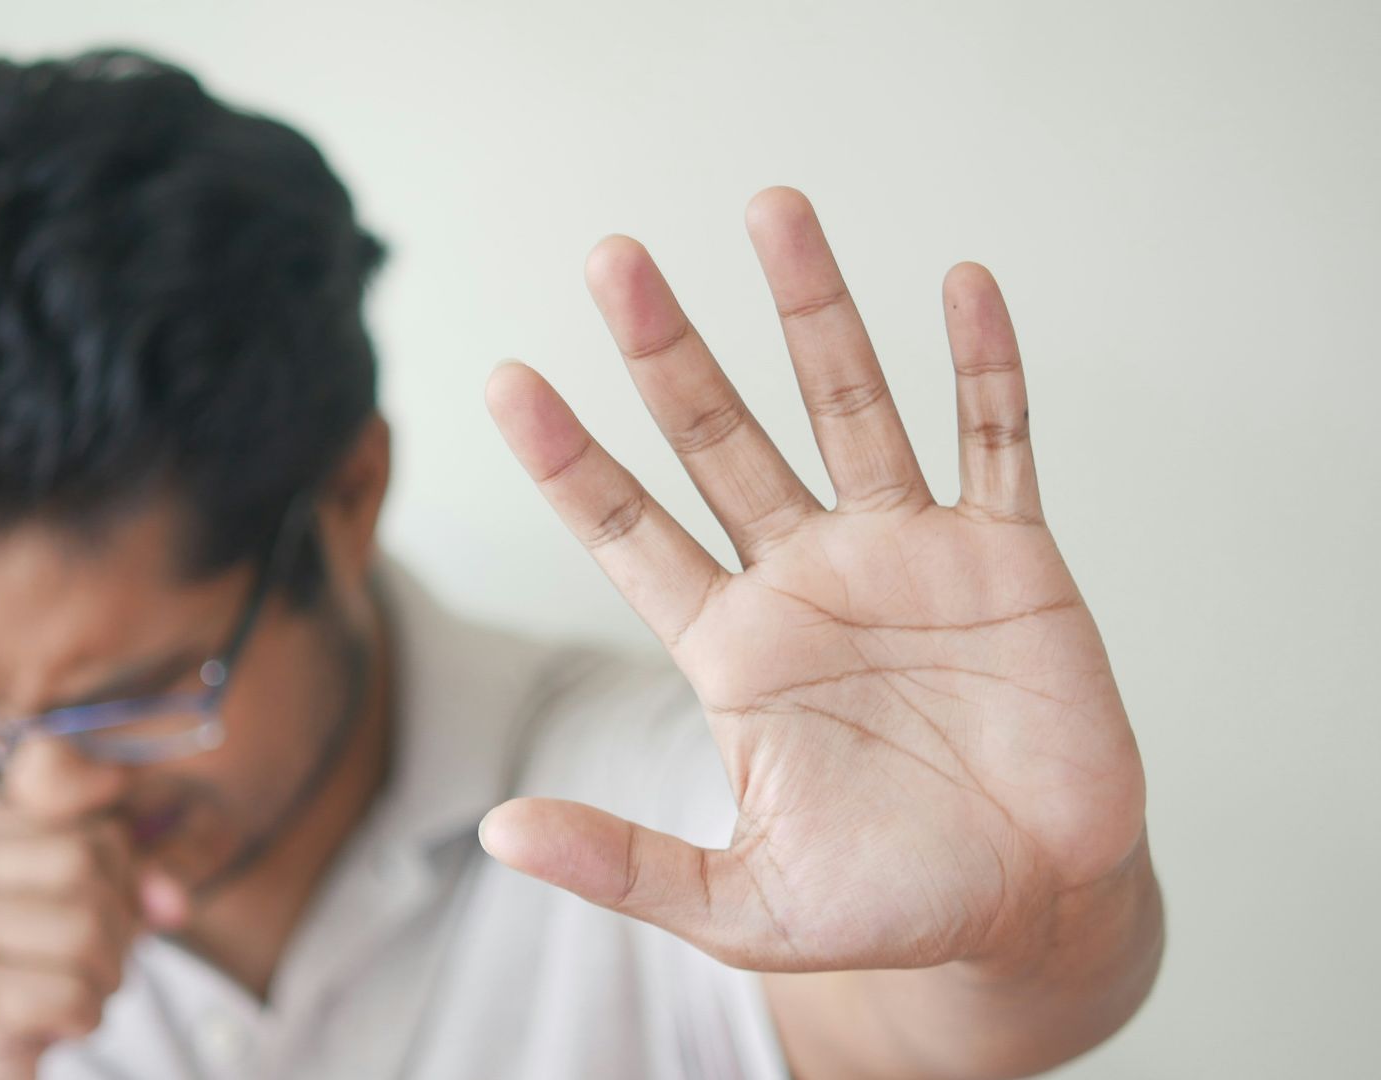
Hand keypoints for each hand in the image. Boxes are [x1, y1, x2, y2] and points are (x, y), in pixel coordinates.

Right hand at [0, 800, 180, 1079]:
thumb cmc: (15, 977)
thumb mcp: (68, 905)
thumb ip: (129, 881)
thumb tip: (174, 902)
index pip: (92, 832)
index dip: (124, 886)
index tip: (106, 922)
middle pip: (85, 867)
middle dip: (116, 930)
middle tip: (95, 969)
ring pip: (83, 929)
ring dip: (104, 979)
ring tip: (74, 995)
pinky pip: (71, 994)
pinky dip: (85, 1017)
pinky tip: (54, 1024)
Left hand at [480, 187, 1146, 975]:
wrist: (1031, 910)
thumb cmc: (885, 906)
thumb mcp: (740, 903)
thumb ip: (623, 862)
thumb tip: (495, 832)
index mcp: (732, 646)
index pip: (628, 530)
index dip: (569, 459)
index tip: (505, 380)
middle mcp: (806, 577)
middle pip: (720, 437)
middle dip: (668, 350)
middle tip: (612, 260)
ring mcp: (906, 556)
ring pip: (848, 406)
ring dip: (814, 311)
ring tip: (772, 210)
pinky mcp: (1008, 559)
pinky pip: (997, 441)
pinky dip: (985, 367)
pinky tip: (961, 286)